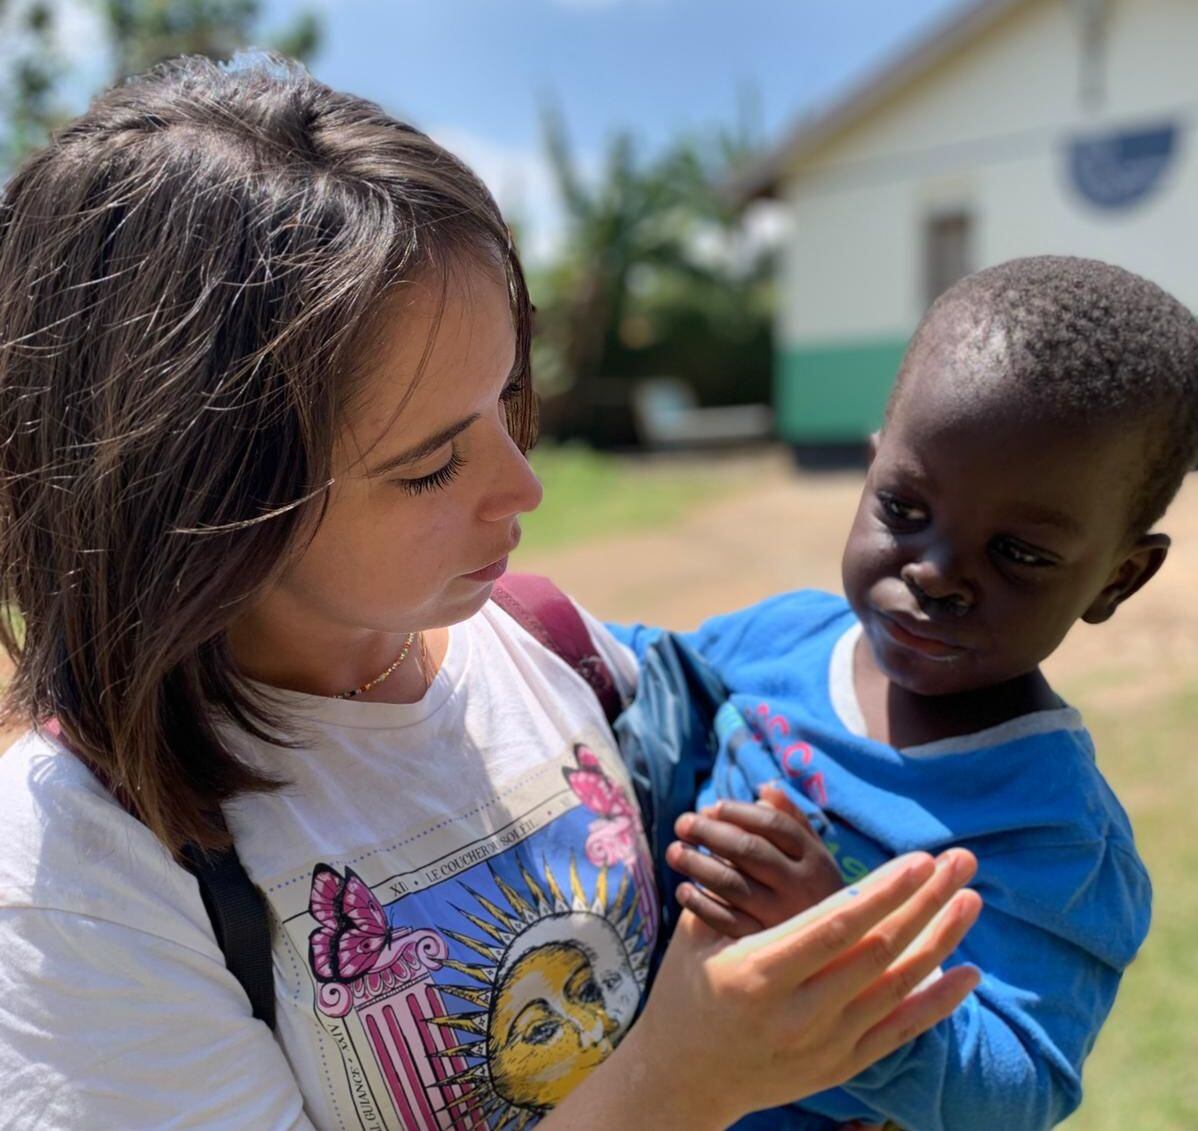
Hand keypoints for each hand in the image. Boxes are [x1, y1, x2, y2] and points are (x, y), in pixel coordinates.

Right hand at [613, 848, 981, 1129]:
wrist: (685, 1078)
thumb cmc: (686, 991)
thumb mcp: (696, 936)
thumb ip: (731, 886)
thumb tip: (753, 822)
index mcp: (759, 972)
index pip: (836, 926)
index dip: (883, 892)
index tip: (919, 859)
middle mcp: (799, 1013)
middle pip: (879, 950)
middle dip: (926, 901)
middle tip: (960, 862)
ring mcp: (825, 1044)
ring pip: (898, 987)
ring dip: (940, 940)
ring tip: (970, 900)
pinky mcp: (841, 1066)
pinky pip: (901, 1031)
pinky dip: (938, 1002)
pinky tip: (968, 973)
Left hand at [666, 783, 843, 936]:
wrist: (837, 950)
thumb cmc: (814, 890)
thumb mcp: (814, 854)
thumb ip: (792, 820)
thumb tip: (765, 789)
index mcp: (814, 858)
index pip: (773, 825)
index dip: (738, 812)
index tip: (710, 807)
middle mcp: (800, 886)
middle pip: (749, 851)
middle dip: (710, 833)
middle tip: (682, 823)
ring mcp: (782, 917)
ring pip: (733, 884)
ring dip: (698, 864)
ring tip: (674, 852)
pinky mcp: (763, 943)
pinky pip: (726, 922)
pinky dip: (701, 904)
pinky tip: (684, 890)